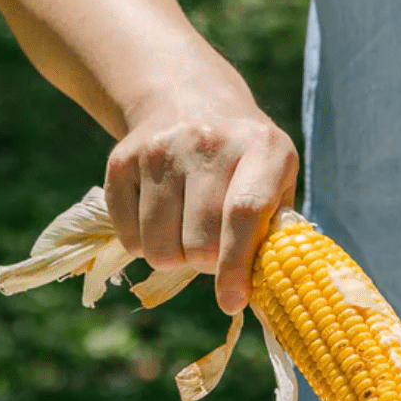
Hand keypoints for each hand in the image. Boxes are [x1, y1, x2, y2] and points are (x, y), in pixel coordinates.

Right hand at [103, 90, 298, 314]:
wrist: (189, 99)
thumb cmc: (247, 158)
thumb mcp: (278, 178)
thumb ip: (277, 230)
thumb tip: (269, 290)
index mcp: (262, 148)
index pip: (245, 214)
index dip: (237, 266)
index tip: (231, 302)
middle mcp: (208, 142)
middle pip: (199, 242)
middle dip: (207, 264)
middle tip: (215, 251)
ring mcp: (159, 150)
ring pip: (158, 248)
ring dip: (174, 257)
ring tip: (189, 233)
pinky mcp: (121, 161)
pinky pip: (128, 238)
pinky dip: (145, 244)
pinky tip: (163, 217)